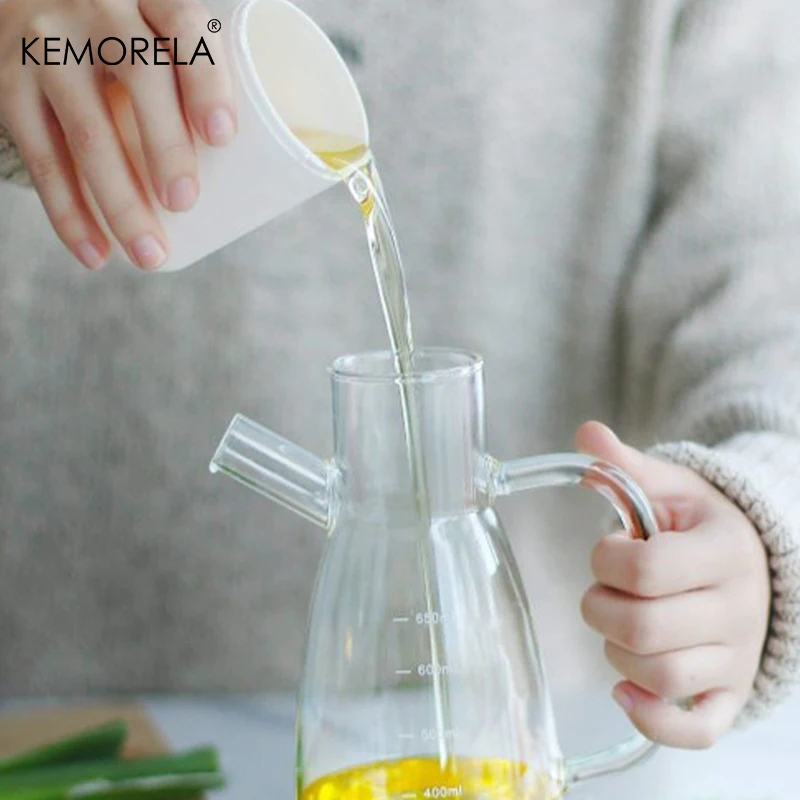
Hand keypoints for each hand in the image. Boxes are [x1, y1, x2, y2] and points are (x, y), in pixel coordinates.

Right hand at [0, 0, 236, 270]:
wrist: (25, 2)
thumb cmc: (121, 36)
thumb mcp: (154, 32)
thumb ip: (193, 77)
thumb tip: (254, 176)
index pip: (184, 24)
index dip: (207, 81)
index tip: (223, 138)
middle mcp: (96, 11)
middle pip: (138, 76)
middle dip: (166, 148)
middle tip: (185, 204)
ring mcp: (48, 49)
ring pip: (88, 133)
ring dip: (121, 204)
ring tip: (150, 255)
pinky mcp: (10, 87)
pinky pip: (42, 158)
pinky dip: (69, 214)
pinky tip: (96, 254)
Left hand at [576, 421, 770, 748]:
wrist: (752, 565)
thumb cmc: (699, 525)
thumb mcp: (670, 487)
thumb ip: (626, 466)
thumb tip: (586, 433)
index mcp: (723, 550)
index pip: (645, 569)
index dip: (604, 560)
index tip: (607, 549)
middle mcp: (738, 609)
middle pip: (645, 629)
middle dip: (600, 608)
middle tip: (604, 590)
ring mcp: (737, 657)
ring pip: (661, 676)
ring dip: (616, 652)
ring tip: (618, 625)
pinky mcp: (730, 693)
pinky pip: (696, 730)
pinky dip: (652, 718)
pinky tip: (624, 688)